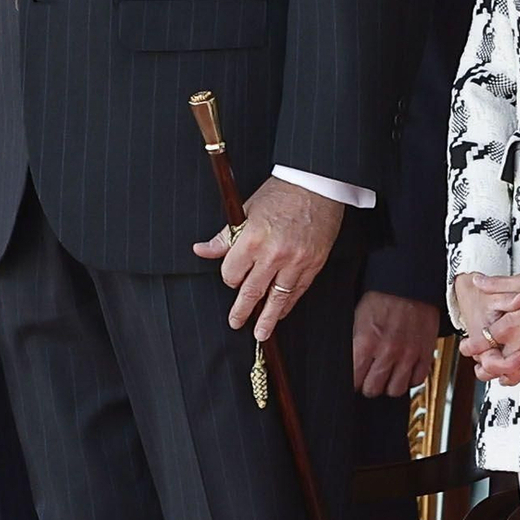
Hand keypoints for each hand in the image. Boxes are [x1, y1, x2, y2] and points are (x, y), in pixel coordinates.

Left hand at [193, 175, 343, 343]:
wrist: (317, 185)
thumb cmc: (281, 193)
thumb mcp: (246, 211)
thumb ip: (225, 237)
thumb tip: (202, 250)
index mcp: (252, 238)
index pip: (232, 273)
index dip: (229, 278)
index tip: (232, 278)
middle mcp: (273, 254)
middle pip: (252, 291)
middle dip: (242, 311)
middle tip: (236, 323)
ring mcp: (295, 261)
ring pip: (278, 298)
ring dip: (268, 318)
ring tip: (261, 334)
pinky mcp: (313, 264)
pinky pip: (298, 291)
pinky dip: (288, 304)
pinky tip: (281, 312)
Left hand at [353, 292, 439, 397]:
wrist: (409, 283)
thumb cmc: (382, 297)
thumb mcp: (357, 318)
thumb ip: (353, 345)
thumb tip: (348, 364)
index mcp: (365, 342)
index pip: (353, 380)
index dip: (352, 382)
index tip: (354, 379)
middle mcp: (387, 351)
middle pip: (373, 389)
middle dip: (368, 385)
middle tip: (369, 377)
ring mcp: (408, 354)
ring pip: (395, 390)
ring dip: (389, 385)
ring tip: (387, 376)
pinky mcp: (425, 353)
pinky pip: (417, 380)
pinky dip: (410, 378)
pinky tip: (404, 369)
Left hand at [458, 270, 519, 384]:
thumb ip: (496, 285)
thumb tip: (478, 281)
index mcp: (512, 326)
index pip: (486, 342)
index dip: (481, 341)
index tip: (480, 340)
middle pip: (500, 361)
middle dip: (496, 358)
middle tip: (491, 356)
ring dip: (514, 367)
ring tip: (511, 361)